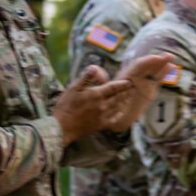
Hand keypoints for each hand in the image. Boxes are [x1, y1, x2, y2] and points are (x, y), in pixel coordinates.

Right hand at [54, 54, 172, 144]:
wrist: (61, 128)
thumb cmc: (65, 107)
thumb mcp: (72, 89)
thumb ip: (85, 78)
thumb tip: (94, 67)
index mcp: (97, 94)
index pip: (114, 87)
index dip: (123, 84)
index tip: (129, 81)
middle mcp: (103, 105)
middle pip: (119, 96)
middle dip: (126, 91)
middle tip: (133, 87)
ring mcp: (104, 116)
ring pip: (119, 106)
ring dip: (125, 100)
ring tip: (129, 96)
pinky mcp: (102, 125)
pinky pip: (115, 118)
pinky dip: (120, 113)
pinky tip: (122, 111)